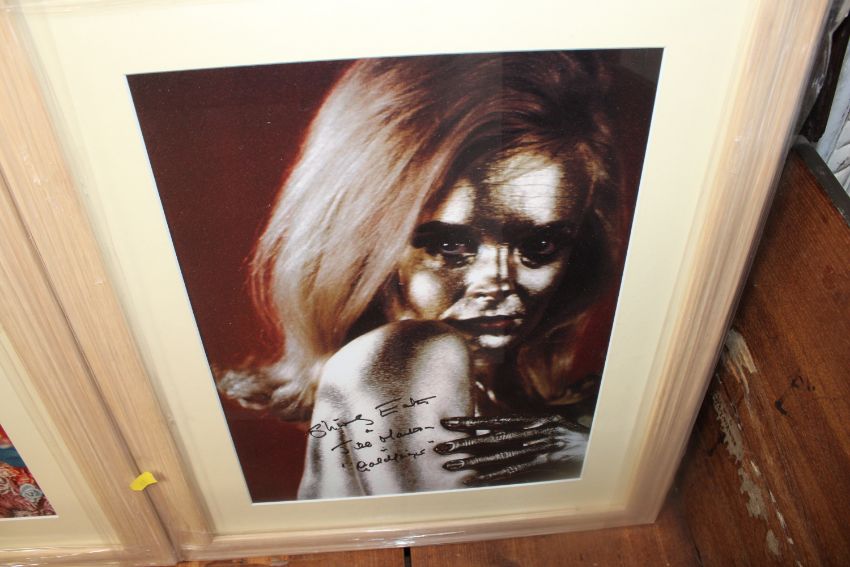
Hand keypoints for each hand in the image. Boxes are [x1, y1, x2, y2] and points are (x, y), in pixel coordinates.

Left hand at [433, 414, 588, 485]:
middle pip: (490, 438)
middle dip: (463, 442)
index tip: (447, 422)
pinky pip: (514, 472)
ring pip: (497, 456)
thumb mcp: (551, 422)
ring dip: (472, 461)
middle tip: (439, 446)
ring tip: (451, 465)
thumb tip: (507, 427)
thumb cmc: (573, 436)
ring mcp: (535, 449)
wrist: (600, 447)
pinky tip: (474, 481)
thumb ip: (529, 425)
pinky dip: (493, 476)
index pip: (493, 421)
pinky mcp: (542, 465)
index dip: (470, 422)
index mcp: (529, 421)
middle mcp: (529, 433)